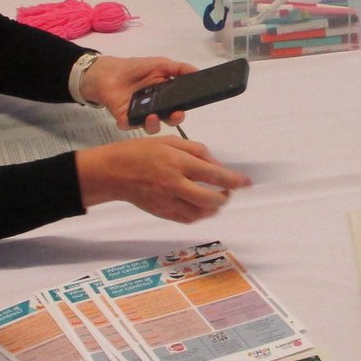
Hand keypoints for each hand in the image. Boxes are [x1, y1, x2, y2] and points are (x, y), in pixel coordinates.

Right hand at [76, 136, 250, 222]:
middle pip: (210, 199)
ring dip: (214, 207)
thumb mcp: (170, 141)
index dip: (234, 180)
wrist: (113, 172)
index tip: (247, 183)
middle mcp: (174, 184)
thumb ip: (197, 151)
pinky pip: (188, 219)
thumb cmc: (141, 152)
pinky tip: (200, 206)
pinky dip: (200, 214)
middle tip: (227, 191)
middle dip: (225, 197)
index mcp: (177, 162)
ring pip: (201, 213)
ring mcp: (168, 201)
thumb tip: (217, 167)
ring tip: (215, 198)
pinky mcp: (162, 213)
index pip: (213, 175)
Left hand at [81, 55, 197, 132]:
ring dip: (153, 124)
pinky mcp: (125, 119)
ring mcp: (140, 115)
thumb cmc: (135, 68)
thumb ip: (180, 68)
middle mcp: (155, 109)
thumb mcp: (160, 64)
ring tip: (152, 117)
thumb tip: (198, 72)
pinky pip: (129, 126)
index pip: (177, 108)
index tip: (184, 108)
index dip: (182, 110)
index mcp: (165, 98)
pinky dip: (129, 124)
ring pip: (151, 127)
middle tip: (175, 115)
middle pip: (167, 120)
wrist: (109, 71)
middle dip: (173, 120)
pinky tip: (129, 120)